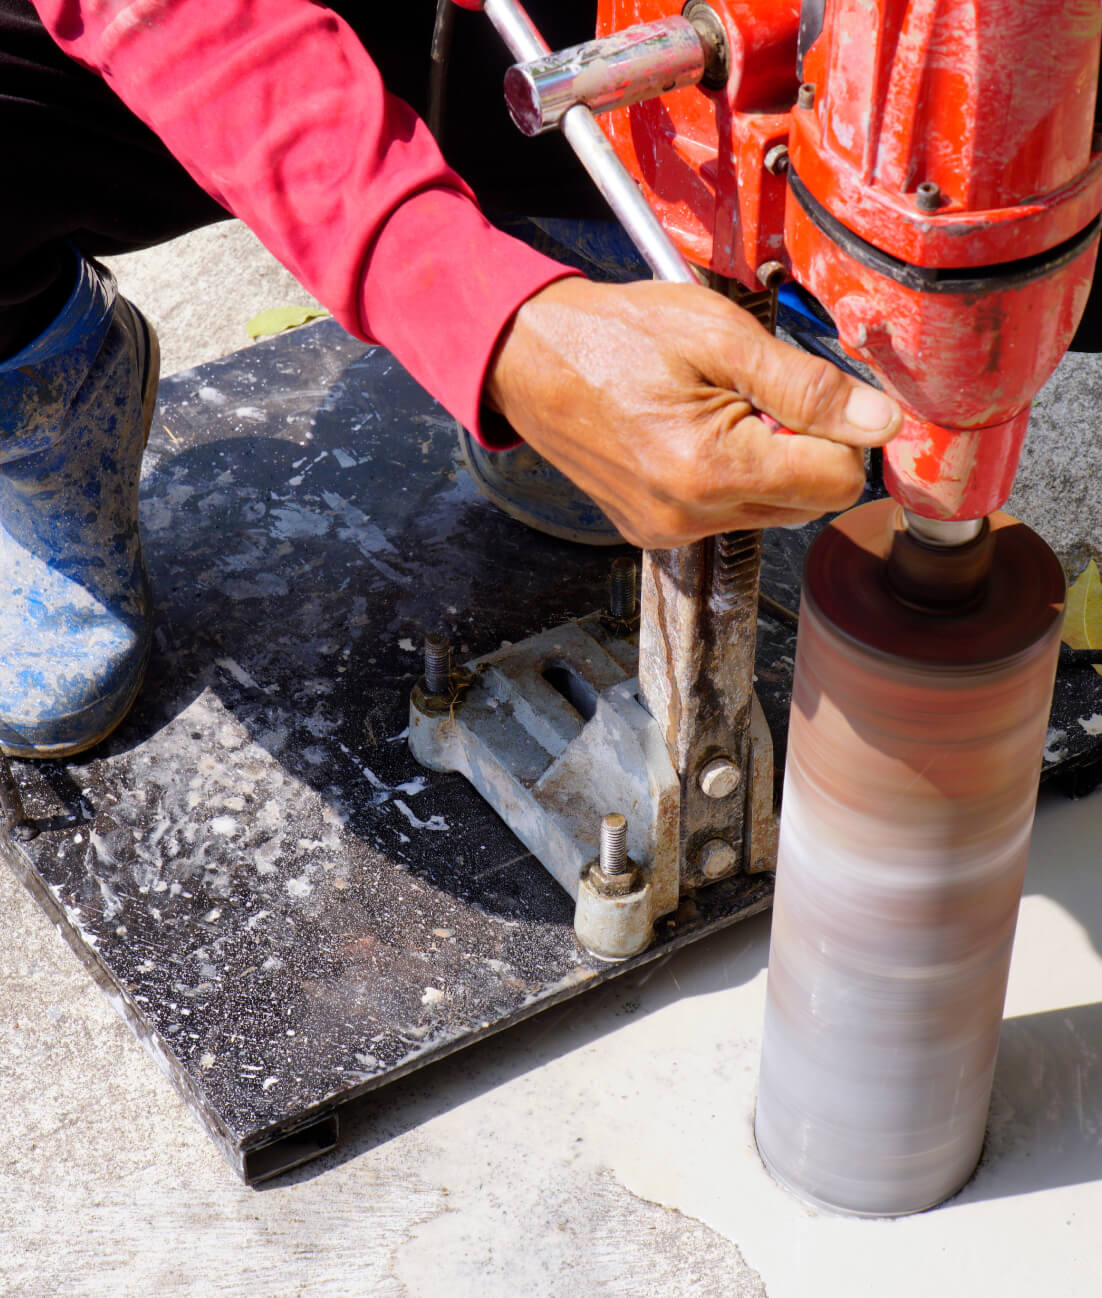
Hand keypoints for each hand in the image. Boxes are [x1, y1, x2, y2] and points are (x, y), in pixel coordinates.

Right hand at [484, 277, 902, 548]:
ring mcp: (669, 531)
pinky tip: (690, 435)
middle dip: (802, 447)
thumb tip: (880, 423)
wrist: (530, 360)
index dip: (840, 430)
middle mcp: (690, 517)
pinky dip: (729, 478)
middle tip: (751, 394)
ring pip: (773, 510)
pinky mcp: (654, 532)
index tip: (806, 392)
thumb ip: (806, 385)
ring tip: (715, 411)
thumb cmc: (617, 335)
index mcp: (711, 470)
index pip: (838, 481)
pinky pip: (728, 515)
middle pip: (809, 501)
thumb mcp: (721, 335)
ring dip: (766, 462)